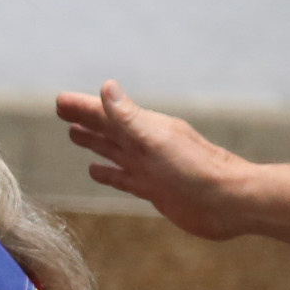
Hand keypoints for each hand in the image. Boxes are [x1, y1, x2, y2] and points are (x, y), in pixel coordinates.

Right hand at [54, 80, 248, 240]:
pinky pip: (123, 178)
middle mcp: (146, 146)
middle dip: (85, 120)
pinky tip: (96, 172)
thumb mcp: (157, 140)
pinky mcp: (153, 189)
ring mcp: (149, 168)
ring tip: (74, 135)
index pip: (107, 114)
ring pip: (114, 151)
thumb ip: (129, 117)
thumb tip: (106, 86)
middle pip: (108, 129)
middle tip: (62, 111)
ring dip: (94, 143)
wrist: (230, 203)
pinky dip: (107, 174)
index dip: (83, 107)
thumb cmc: (196, 170)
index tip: (60, 100)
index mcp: (146, 129)